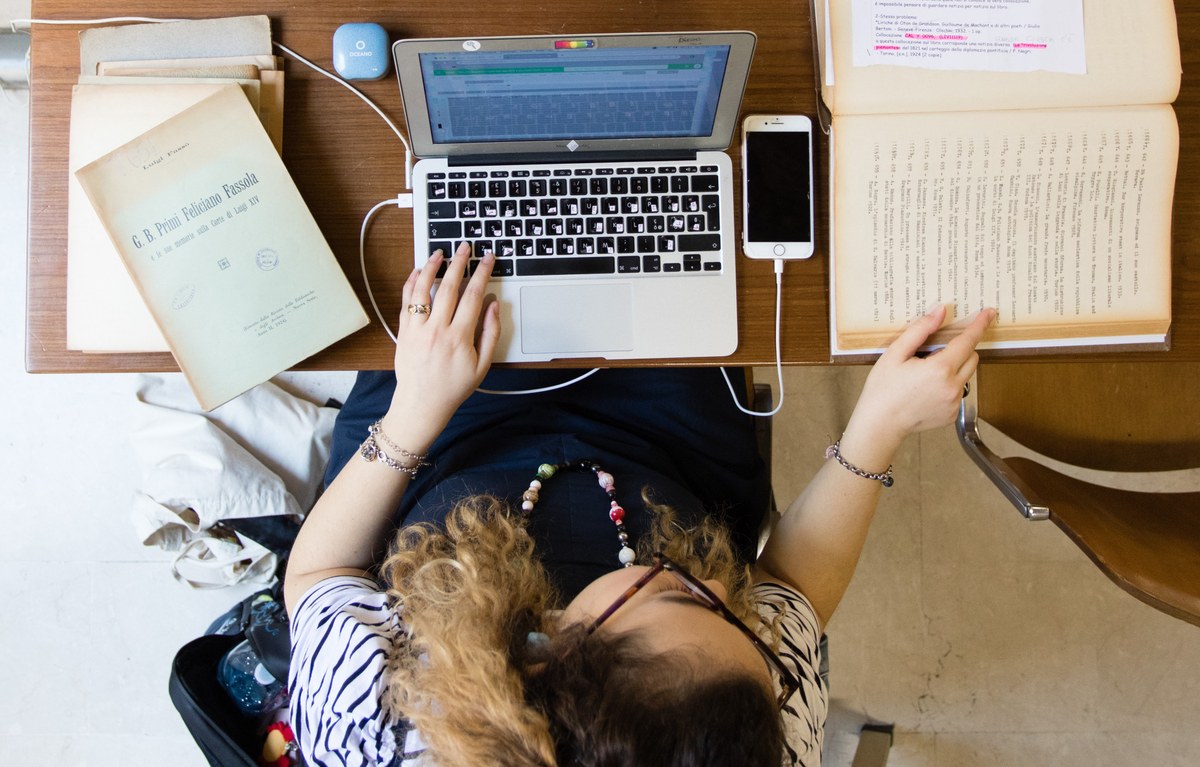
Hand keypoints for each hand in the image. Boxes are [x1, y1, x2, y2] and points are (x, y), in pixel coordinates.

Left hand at [385, 242, 500, 448]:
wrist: (422, 404)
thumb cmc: (453, 387)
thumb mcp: (483, 365)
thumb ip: (491, 333)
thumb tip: (493, 305)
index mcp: (459, 338)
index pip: (473, 296)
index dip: (481, 273)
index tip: (487, 259)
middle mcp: (436, 330)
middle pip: (448, 287)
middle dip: (458, 263)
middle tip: (464, 247)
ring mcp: (417, 329)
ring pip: (423, 289)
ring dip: (431, 267)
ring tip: (439, 253)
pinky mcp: (403, 331)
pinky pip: (405, 301)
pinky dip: (411, 283)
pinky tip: (418, 271)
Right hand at [845, 305, 994, 451]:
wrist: (880, 425)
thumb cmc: (883, 390)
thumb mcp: (895, 354)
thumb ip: (920, 330)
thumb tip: (940, 312)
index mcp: (939, 369)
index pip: (968, 341)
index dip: (979, 325)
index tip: (989, 313)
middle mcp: (953, 387)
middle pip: (972, 357)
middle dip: (960, 349)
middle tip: (935, 352)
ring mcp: (954, 403)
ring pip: (966, 375)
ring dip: (954, 367)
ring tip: (926, 375)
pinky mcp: (952, 414)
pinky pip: (958, 392)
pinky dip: (948, 385)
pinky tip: (926, 390)